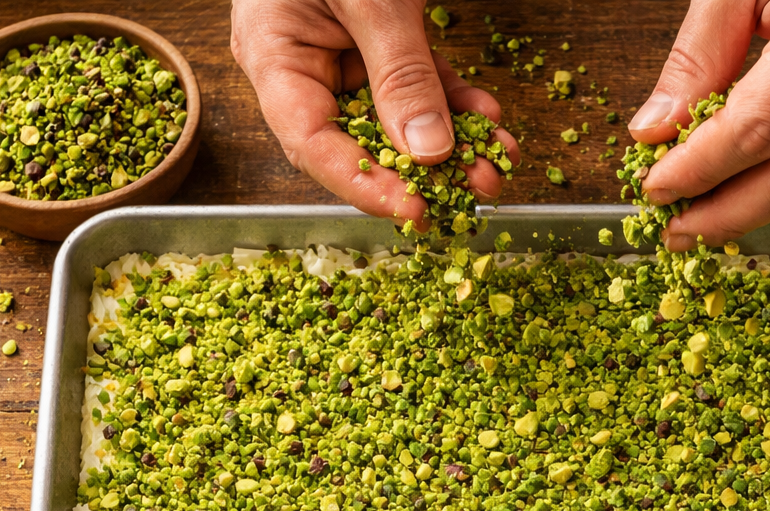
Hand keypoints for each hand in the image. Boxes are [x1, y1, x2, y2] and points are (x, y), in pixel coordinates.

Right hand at [231, 0, 518, 225]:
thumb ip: (398, 71)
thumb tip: (428, 149)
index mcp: (273, 54)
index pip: (312, 143)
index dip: (363, 184)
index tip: (415, 209)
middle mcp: (305, 64)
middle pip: (361, 140)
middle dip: (424, 171)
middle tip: (475, 192)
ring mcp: (344, 54)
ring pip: (399, 119)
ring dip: (452, 145)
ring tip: (496, 166)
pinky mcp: (381, 41)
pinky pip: (420, 85)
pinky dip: (457, 105)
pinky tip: (490, 121)